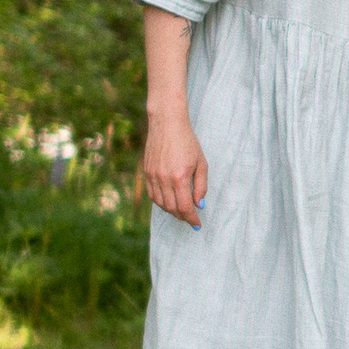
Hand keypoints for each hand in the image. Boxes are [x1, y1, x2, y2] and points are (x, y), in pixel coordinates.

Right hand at [143, 113, 208, 228]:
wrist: (167, 123)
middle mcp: (164, 179)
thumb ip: (201, 186)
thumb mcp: (201, 163)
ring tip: (181, 210)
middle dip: (182, 216)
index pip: (185, 207)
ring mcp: (153, 176)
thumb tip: (198, 204)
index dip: (192, 219)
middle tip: (190, 218)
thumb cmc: (187, 141)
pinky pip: (152, 195)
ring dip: (171, 211)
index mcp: (179, 177)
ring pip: (161, 204)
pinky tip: (169, 201)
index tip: (197, 224)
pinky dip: (161, 202)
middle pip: (172, 208)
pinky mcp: (146, 172)